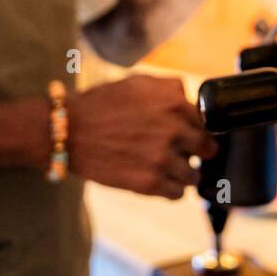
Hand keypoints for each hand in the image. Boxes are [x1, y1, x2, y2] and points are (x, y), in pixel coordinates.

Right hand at [68, 75, 217, 199]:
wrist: (69, 131)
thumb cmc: (102, 104)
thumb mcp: (138, 82)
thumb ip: (171, 88)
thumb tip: (191, 101)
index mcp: (174, 103)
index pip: (207, 122)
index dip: (198, 128)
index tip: (191, 134)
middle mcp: (173, 130)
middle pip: (206, 149)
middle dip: (196, 151)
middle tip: (182, 152)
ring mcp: (162, 159)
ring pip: (193, 174)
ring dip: (183, 172)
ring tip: (166, 167)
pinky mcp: (148, 183)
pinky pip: (177, 193)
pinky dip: (170, 189)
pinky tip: (158, 179)